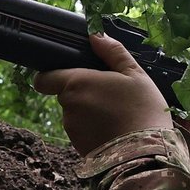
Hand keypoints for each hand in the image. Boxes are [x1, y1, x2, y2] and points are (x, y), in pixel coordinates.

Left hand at [34, 33, 172, 155]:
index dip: (52, 76)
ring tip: (118, 115)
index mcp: (76, 83)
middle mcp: (68, 106)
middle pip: (66, 95)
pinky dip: (95, 130)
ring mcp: (72, 129)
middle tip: (112, 96)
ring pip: (76, 114)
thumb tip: (96, 35)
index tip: (71, 76)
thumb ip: (113, 52)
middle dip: (84, 94)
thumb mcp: (136, 74)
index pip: (44, 78)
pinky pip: (84, 132)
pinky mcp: (79, 146)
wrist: (146, 154)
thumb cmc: (143, 109)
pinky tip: (116, 130)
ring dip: (91, 113)